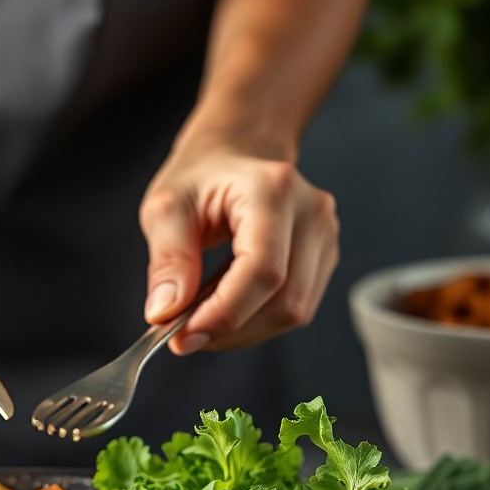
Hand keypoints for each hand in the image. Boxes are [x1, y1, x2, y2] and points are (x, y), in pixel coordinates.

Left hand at [138, 120, 338, 353]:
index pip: (262, 270)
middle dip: (228, 330)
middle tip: (181, 334)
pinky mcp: (322, 260)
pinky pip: (295, 310)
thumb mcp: (166, 208)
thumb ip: (167, 260)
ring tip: (199, 318)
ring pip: (293, 313)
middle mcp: (312, 213)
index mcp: (273, 191)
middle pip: (283, 300)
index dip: (224, 313)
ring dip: (241, 331)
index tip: (183, 336)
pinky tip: (224, 308)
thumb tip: (165, 312)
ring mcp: (325, 238)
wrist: (234, 153)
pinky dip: (254, 323)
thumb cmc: (200, 176)